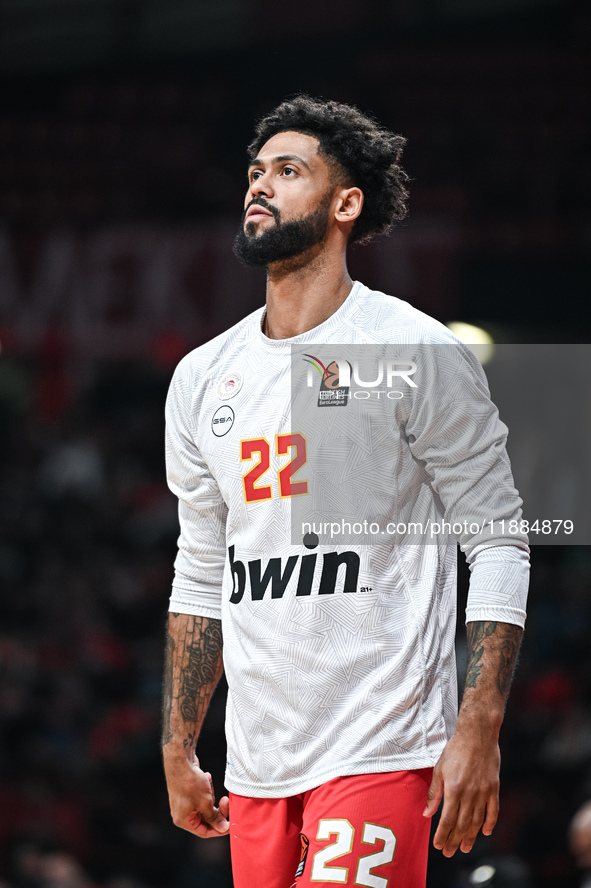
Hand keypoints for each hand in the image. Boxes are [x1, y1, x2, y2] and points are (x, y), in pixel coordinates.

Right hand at [163, 749, 229, 837]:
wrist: (180, 760)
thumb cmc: (190, 783)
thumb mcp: (205, 803)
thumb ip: (214, 818)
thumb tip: (222, 828)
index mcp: (184, 820)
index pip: (204, 832)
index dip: (218, 829)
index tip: (231, 823)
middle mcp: (182, 813)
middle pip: (206, 818)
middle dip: (217, 808)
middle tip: (226, 800)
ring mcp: (185, 802)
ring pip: (206, 805)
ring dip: (211, 795)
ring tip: (208, 783)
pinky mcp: (188, 791)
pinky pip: (203, 795)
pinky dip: (207, 787)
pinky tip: (205, 777)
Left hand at [422, 720, 499, 856]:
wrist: (477, 735)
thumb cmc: (455, 750)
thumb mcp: (439, 769)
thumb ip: (434, 793)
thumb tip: (426, 813)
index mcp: (453, 789)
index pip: (447, 820)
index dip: (443, 835)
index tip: (438, 846)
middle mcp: (469, 794)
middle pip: (462, 824)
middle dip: (455, 840)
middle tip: (449, 852)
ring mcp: (483, 792)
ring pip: (477, 821)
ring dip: (471, 837)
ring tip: (465, 847)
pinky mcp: (494, 788)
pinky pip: (493, 810)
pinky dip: (490, 823)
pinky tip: (486, 832)